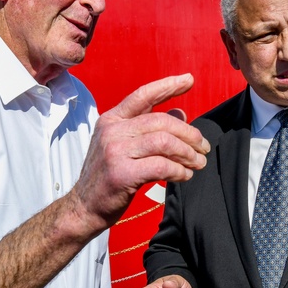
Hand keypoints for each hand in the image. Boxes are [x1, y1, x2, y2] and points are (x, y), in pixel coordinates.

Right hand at [73, 75, 208, 229]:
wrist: (83, 207)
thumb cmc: (108, 177)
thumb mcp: (123, 145)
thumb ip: (149, 128)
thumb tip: (180, 113)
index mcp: (111, 119)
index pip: (143, 95)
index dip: (168, 86)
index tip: (189, 80)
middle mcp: (111, 131)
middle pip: (161, 121)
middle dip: (189, 133)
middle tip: (204, 147)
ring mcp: (115, 151)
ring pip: (164, 142)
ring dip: (188, 153)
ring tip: (199, 163)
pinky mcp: (121, 174)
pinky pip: (161, 166)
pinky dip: (179, 170)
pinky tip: (185, 175)